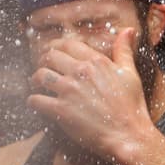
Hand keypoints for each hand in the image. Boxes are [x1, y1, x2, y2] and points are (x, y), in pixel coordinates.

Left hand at [26, 27, 154, 158]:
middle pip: (50, 57)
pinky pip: (36, 100)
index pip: (68, 45)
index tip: (52, 52)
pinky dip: (32, 101)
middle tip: (42, 68)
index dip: (56, 47)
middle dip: (43, 61)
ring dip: (35, 79)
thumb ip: (124, 50)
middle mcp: (80, 72)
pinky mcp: (61, 110)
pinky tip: (35, 102)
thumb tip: (128, 30)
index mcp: (96, 61)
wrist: (128, 134)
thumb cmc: (131, 106)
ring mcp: (69, 90)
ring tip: (36, 84)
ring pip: (40, 75)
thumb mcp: (130, 73)